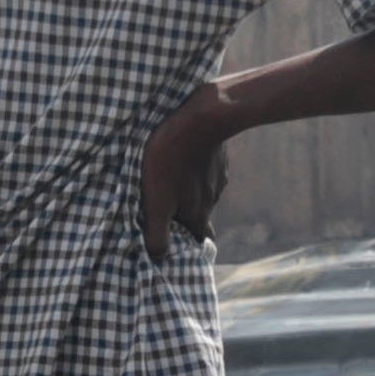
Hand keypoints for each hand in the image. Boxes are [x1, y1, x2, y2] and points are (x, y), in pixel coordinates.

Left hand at [135, 76, 241, 252]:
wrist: (203, 117)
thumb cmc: (171, 159)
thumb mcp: (157, 200)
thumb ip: (157, 232)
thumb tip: (157, 258)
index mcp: (197, 215)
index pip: (196, 242)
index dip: (187, 247)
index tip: (177, 247)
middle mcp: (211, 200)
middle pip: (198, 218)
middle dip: (185, 221)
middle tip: (169, 217)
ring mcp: (217, 178)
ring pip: (202, 194)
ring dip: (188, 195)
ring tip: (170, 187)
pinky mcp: (217, 158)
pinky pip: (206, 171)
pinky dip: (194, 172)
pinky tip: (182, 162)